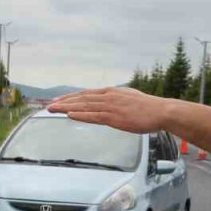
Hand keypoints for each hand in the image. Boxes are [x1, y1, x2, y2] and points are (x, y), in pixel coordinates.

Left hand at [48, 87, 168, 133]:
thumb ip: (118, 102)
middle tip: (48, 105)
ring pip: (84, 106)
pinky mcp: (115, 117)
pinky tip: (70, 115)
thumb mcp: (130, 100)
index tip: (59, 101)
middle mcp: (109, 96)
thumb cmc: (149, 108)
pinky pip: (94, 116)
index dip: (71, 97)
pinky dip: (81, 115)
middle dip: (63, 102)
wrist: (161, 111)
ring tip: (53, 110)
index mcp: (112, 92)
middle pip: (81, 98)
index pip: (86, 94)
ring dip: (66, 107)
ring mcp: (111, 106)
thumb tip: (111, 106)